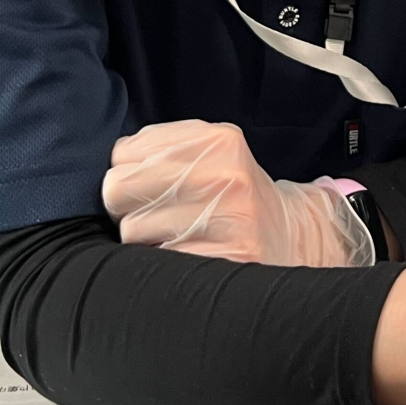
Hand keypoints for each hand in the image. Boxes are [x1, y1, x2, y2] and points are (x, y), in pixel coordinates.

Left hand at [102, 120, 374, 267]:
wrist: (293, 237)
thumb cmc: (234, 196)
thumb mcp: (212, 155)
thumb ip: (162, 147)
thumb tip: (112, 164)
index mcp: (219, 140)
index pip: (123, 153)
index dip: (127, 174)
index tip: (150, 187)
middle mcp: (225, 174)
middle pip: (119, 189)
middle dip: (127, 207)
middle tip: (155, 216)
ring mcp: (230, 217)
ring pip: (132, 230)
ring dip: (143, 241)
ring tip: (175, 237)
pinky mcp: (230, 257)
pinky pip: (158, 260)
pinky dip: (163, 264)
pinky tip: (187, 258)